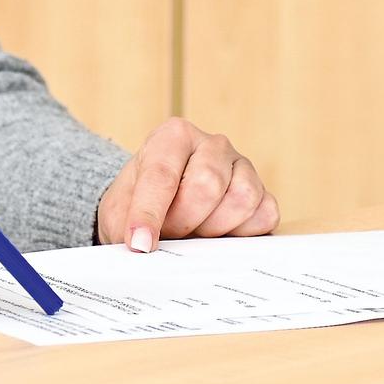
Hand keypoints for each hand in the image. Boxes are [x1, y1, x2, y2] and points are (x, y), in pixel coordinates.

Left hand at [93, 117, 276, 251]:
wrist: (157, 212)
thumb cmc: (138, 207)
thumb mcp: (119, 213)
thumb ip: (126, 225)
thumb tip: (143, 247)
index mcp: (173, 136)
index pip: (162, 174)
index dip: (149, 213)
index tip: (140, 243)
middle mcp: (212, 144)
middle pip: (206, 186)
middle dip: (184, 221)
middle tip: (170, 235)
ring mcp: (242, 166)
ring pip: (242, 199)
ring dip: (215, 229)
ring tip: (195, 232)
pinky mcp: (263, 192)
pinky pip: (264, 215)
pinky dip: (243, 234)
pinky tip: (220, 236)